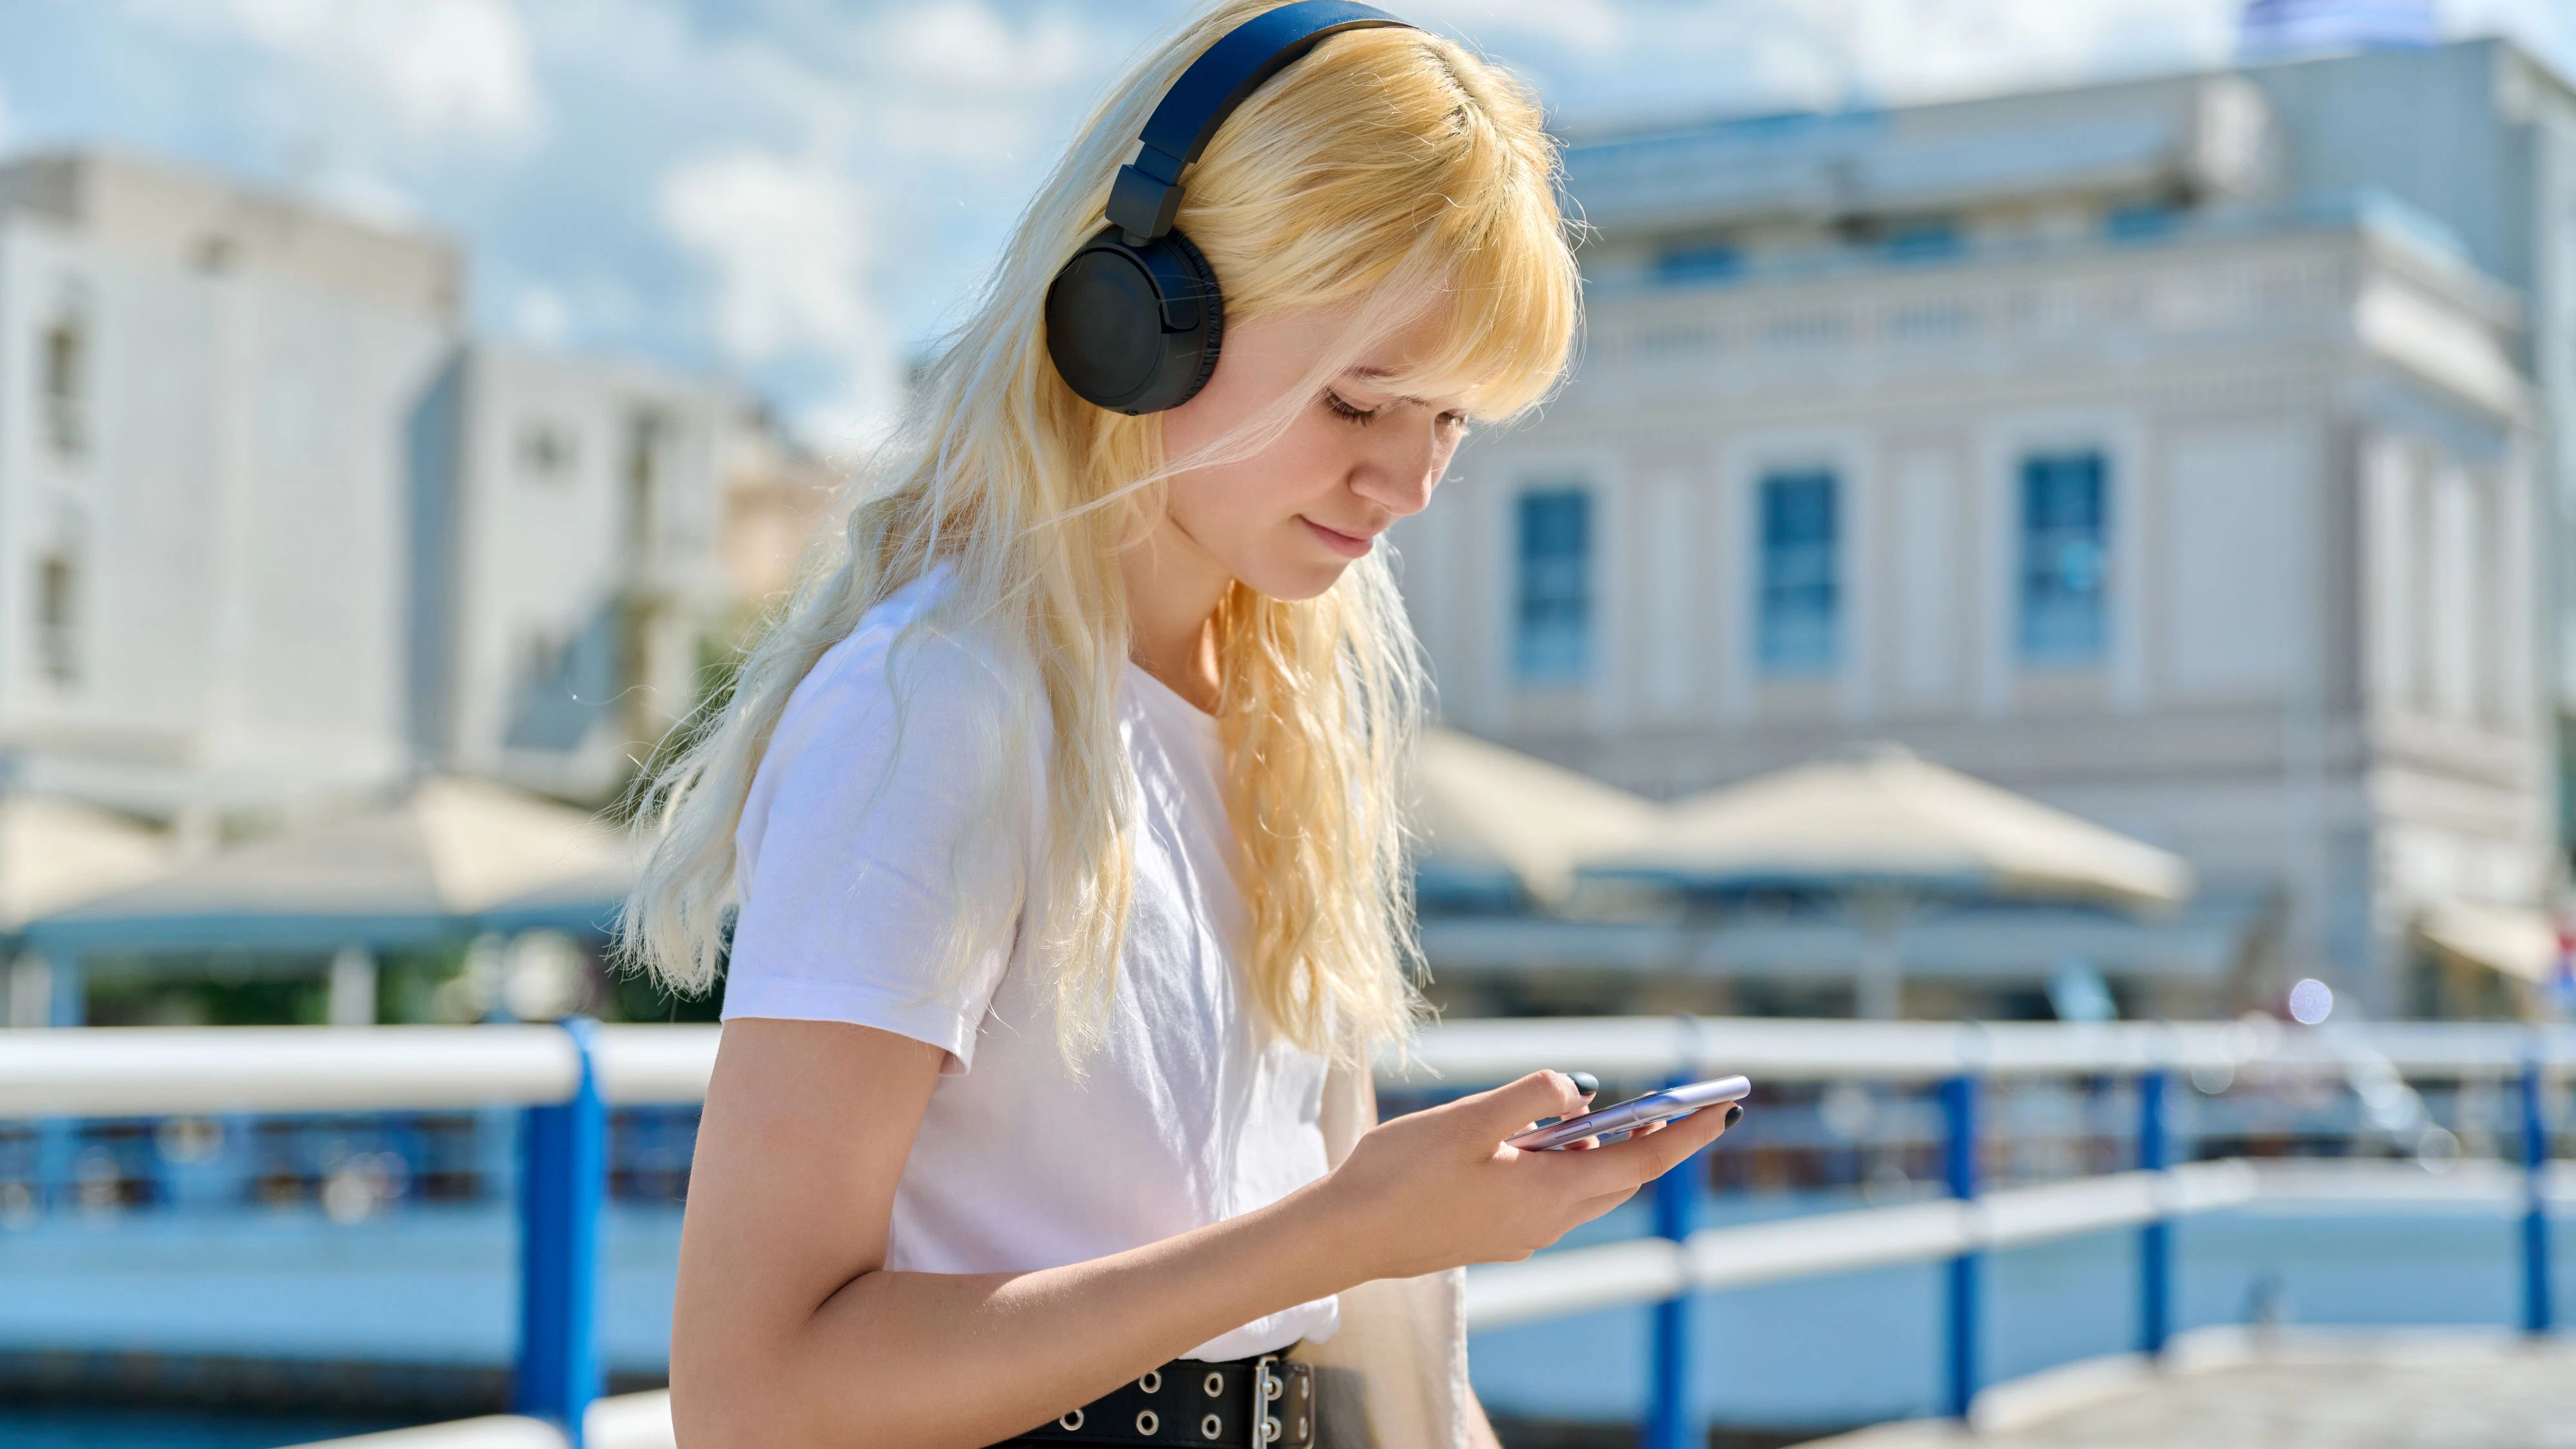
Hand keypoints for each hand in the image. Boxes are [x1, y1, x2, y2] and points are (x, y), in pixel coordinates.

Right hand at [1306, 1070, 1739, 1281]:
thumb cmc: (1398, 1176)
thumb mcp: (1467, 1121)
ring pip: (1588, 1189)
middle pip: (1623, 1177)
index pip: (1644, 1159)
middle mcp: (1546, 1222)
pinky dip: (1567, 1166)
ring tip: (1596, 1111)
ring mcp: (1521, 1234)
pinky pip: (1553, 1198)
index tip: (1726, 1105)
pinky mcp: (1496, 1235)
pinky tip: (1540, 1140)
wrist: (1344, 1238)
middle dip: (1655, 1137)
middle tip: (1679, 1099)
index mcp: (1549, 1192)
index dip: (1689, 1131)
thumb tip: (1581, 1090)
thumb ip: (1532, 1098)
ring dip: (1604, 1151)